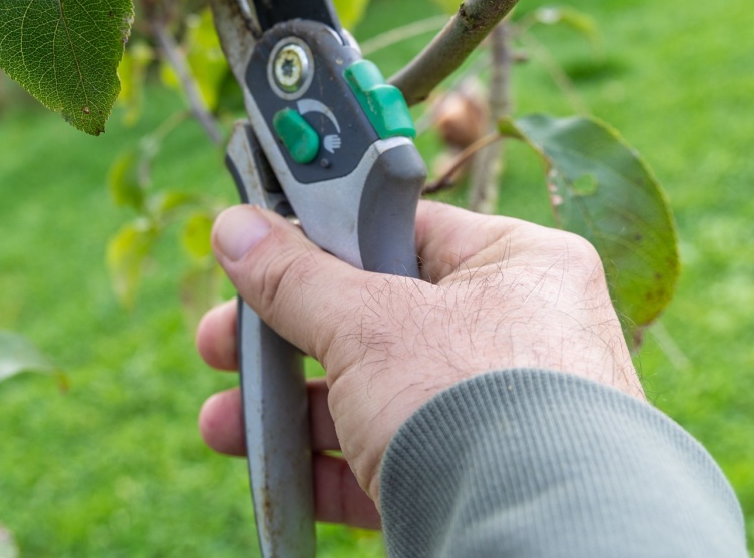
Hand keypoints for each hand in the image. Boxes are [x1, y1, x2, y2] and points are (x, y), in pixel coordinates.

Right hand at [195, 201, 640, 527]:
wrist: (532, 537)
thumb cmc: (473, 401)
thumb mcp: (366, 323)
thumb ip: (295, 276)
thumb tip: (236, 228)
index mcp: (520, 264)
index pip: (405, 228)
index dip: (325, 235)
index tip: (260, 244)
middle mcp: (520, 333)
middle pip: (378, 316)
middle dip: (287, 335)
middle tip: (221, 338)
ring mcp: (499, 413)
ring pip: (375, 393)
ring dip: (291, 407)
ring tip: (222, 421)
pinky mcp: (476, 480)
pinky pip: (390, 457)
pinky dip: (326, 463)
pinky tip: (270, 463)